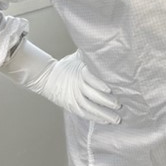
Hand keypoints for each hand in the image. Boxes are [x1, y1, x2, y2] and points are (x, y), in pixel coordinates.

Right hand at [0, 39, 121, 123]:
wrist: (47, 77)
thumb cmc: (66, 66)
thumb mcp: (78, 57)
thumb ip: (91, 55)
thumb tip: (106, 45)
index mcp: (79, 72)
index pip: (90, 79)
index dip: (99, 84)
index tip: (110, 88)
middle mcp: (77, 86)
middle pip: (92, 95)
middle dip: (106, 101)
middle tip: (118, 104)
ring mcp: (74, 98)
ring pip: (90, 107)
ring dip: (103, 113)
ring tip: (116, 118)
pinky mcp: (72, 106)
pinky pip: (85, 113)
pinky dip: (95, 118)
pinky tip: (105, 121)